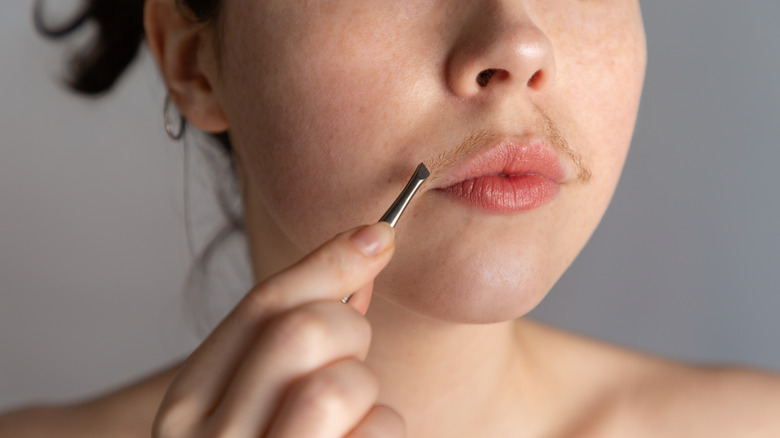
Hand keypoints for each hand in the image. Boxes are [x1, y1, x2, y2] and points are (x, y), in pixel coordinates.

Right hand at [153, 222, 404, 437]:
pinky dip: (388, 434)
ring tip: (352, 418)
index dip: (330, 259)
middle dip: (349, 331)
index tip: (379, 235)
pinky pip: (383, 434)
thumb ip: (293, 335)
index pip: (264, 304)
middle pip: (306, 330)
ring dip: (368, 393)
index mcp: (188, 407)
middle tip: (351, 359)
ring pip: (343, 384)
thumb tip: (363, 250)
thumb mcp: (256, 400)